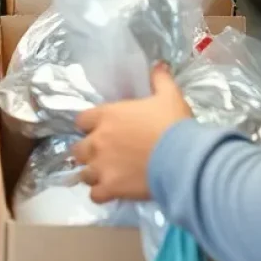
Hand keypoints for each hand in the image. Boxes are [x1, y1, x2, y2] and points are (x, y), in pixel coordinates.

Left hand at [74, 65, 191, 202]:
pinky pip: (94, 195)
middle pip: (78, 148)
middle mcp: (98, 140)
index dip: (89, 126)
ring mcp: (101, 166)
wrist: (182, 158)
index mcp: (107, 116)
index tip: (99, 130)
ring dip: (93, 174)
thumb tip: (159, 65)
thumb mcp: (168, 96)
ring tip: (106, 176)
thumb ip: (160, 80)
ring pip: (83, 173)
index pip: (81, 120)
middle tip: (103, 155)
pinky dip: (101, 194)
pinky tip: (111, 192)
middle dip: (88, 152)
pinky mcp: (110, 188)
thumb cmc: (172, 124)